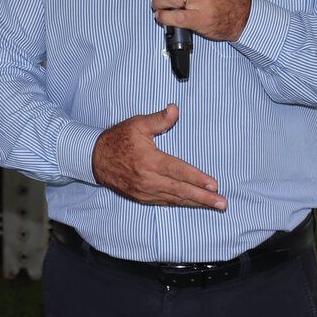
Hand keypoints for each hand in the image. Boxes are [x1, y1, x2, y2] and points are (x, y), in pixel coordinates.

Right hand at [92, 104, 226, 209]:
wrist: (95, 159)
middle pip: (181, 190)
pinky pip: (165, 202)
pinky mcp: (141, 197)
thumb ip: (159, 119)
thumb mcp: (137, 124)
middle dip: (204, 198)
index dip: (197, 179)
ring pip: (175, 199)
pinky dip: (180, 204)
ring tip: (214, 206)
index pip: (179, 171)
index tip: (214, 184)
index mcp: (149, 161)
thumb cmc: (117, 140)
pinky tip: (192, 204)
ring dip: (196, 203)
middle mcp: (148, 179)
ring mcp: (145, 191)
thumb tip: (175, 110)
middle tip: (222, 203)